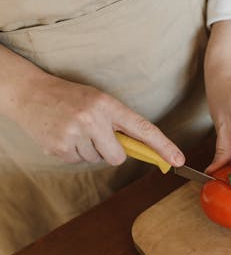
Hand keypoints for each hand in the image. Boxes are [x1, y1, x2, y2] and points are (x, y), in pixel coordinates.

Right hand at [11, 73, 184, 166]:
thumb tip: (140, 150)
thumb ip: (119, 123)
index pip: (143, 129)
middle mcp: (92, 119)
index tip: (178, 160)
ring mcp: (75, 135)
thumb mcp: (98, 101)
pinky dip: (75, 153)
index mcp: (107, 105)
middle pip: (119, 157)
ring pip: (98, 160)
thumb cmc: (70, 97)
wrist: (29, 92)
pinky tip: (64, 136)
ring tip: (75, 130)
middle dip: (112, 151)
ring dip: (90, 150)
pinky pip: (80, 162)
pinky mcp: (59, 148)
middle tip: (96, 134)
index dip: (163, 146)